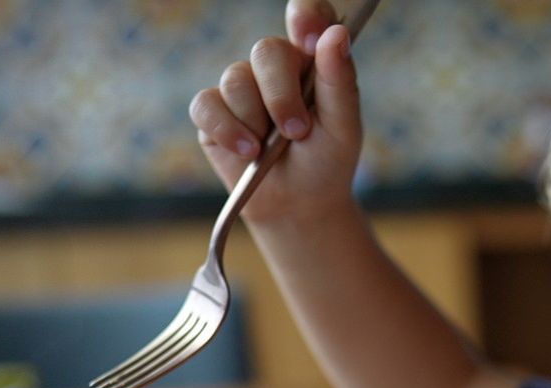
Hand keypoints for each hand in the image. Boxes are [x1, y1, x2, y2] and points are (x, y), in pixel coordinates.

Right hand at [189, 0, 360, 223]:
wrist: (298, 205)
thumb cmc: (326, 162)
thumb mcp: (343, 126)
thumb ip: (339, 80)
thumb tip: (335, 33)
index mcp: (312, 60)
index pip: (308, 16)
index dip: (305, 16)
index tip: (308, 36)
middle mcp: (275, 67)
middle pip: (266, 51)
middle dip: (280, 95)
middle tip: (296, 133)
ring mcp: (241, 86)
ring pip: (236, 79)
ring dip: (256, 121)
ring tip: (269, 151)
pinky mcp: (212, 111)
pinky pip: (207, 105)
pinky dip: (227, 130)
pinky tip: (245, 152)